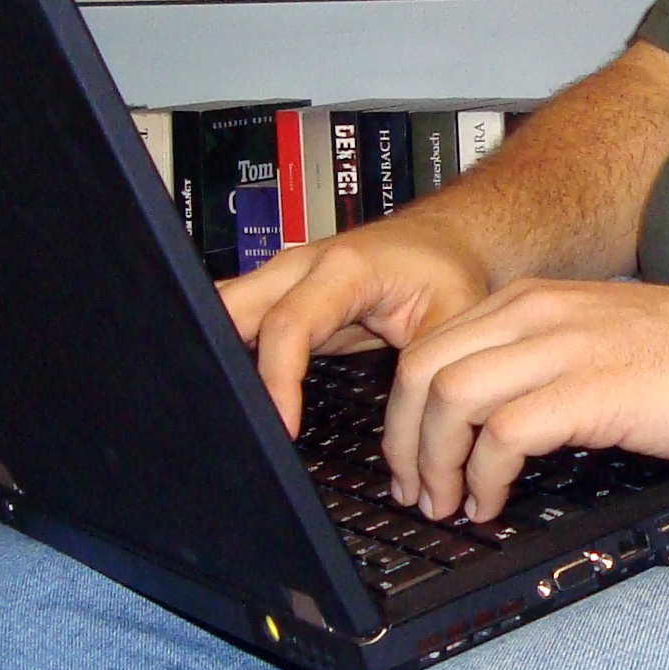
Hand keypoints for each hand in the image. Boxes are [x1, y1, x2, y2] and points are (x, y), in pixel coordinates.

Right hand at [219, 214, 492, 434]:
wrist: (439, 240)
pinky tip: (232, 392)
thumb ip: (424, 368)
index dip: (277, 379)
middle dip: (219, 361)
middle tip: (234, 419)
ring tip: (228, 412)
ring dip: (217, 356)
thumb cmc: (445, 271)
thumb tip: (405, 429)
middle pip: (229, 309)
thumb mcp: (452, 317)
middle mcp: (300, 268)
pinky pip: (233, 323)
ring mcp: (281, 280)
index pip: (288, 325)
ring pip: (221, 311)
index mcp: (343, 269)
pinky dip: (227, 353)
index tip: (281, 427)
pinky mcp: (276, 299)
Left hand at [382, 278, 668, 521]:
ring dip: (434, 463)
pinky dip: (484, 477)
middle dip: (403, 440)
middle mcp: (539, 313)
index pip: (432, 345)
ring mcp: (564, 347)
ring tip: (449, 505)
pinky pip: (501, 434)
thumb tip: (509, 423)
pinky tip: (495, 504)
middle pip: (421, 368)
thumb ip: (553, 363)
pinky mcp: (592, 389)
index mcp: (538, 301)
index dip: (406, 411)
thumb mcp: (609, 340)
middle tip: (418, 492)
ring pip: (448, 398)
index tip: (414, 460)